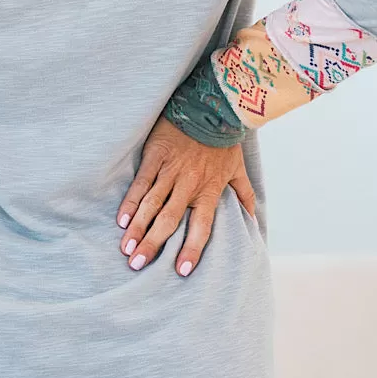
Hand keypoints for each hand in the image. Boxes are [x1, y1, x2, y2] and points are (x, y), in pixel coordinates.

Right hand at [116, 116, 255, 277]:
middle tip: (137, 265)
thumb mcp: (238, 169)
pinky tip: (122, 219)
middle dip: (152, 244)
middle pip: (169, 220)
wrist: (209, 106)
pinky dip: (131, 202)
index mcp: (210, 191)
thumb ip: (244, 195)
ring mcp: (170, 171)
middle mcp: (189, 185)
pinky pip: (142, 183)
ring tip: (126, 249)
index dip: (192, 249)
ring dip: (138, 228)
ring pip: (152, 205)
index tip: (182, 271)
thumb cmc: (224, 141)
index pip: (202, 227)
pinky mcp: (156, 157)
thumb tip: (254, 219)